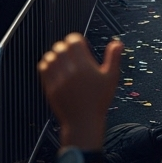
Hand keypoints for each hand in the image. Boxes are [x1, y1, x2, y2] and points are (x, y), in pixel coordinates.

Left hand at [39, 33, 122, 148]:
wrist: (83, 123)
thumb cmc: (99, 101)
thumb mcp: (111, 78)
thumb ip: (113, 58)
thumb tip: (118, 42)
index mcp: (84, 66)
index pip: (73, 41)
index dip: (76, 39)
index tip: (80, 44)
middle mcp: (69, 71)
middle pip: (60, 47)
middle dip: (66, 46)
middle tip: (72, 52)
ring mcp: (58, 80)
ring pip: (50, 56)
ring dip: (56, 54)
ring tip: (63, 59)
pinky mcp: (50, 88)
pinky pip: (43, 68)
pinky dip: (47, 63)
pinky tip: (54, 67)